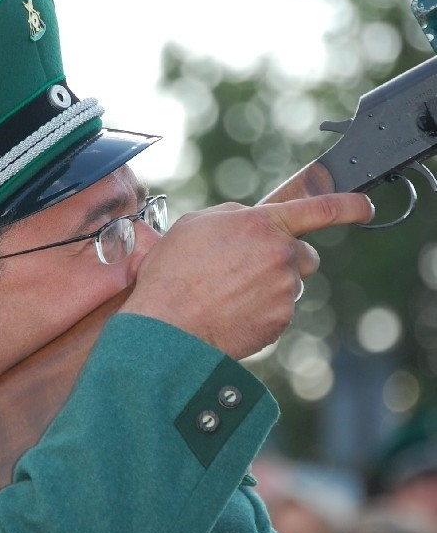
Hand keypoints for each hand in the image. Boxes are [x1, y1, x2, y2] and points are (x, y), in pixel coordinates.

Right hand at [119, 193, 372, 358]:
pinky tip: (231, 312)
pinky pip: (280, 311)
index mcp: (261, 224)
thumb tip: (251, 220)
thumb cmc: (174, 273)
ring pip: (289, 285)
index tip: (364, 207)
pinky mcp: (281, 320)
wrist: (167, 327)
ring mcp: (284, 290)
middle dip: (286, 260)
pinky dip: (261, 312)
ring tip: (227, 295)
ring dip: (269, 287)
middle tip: (250, 270)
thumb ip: (234, 216)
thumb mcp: (195, 225)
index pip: (320, 208)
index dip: (349, 205)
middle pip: (304, 256)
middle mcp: (280, 255)